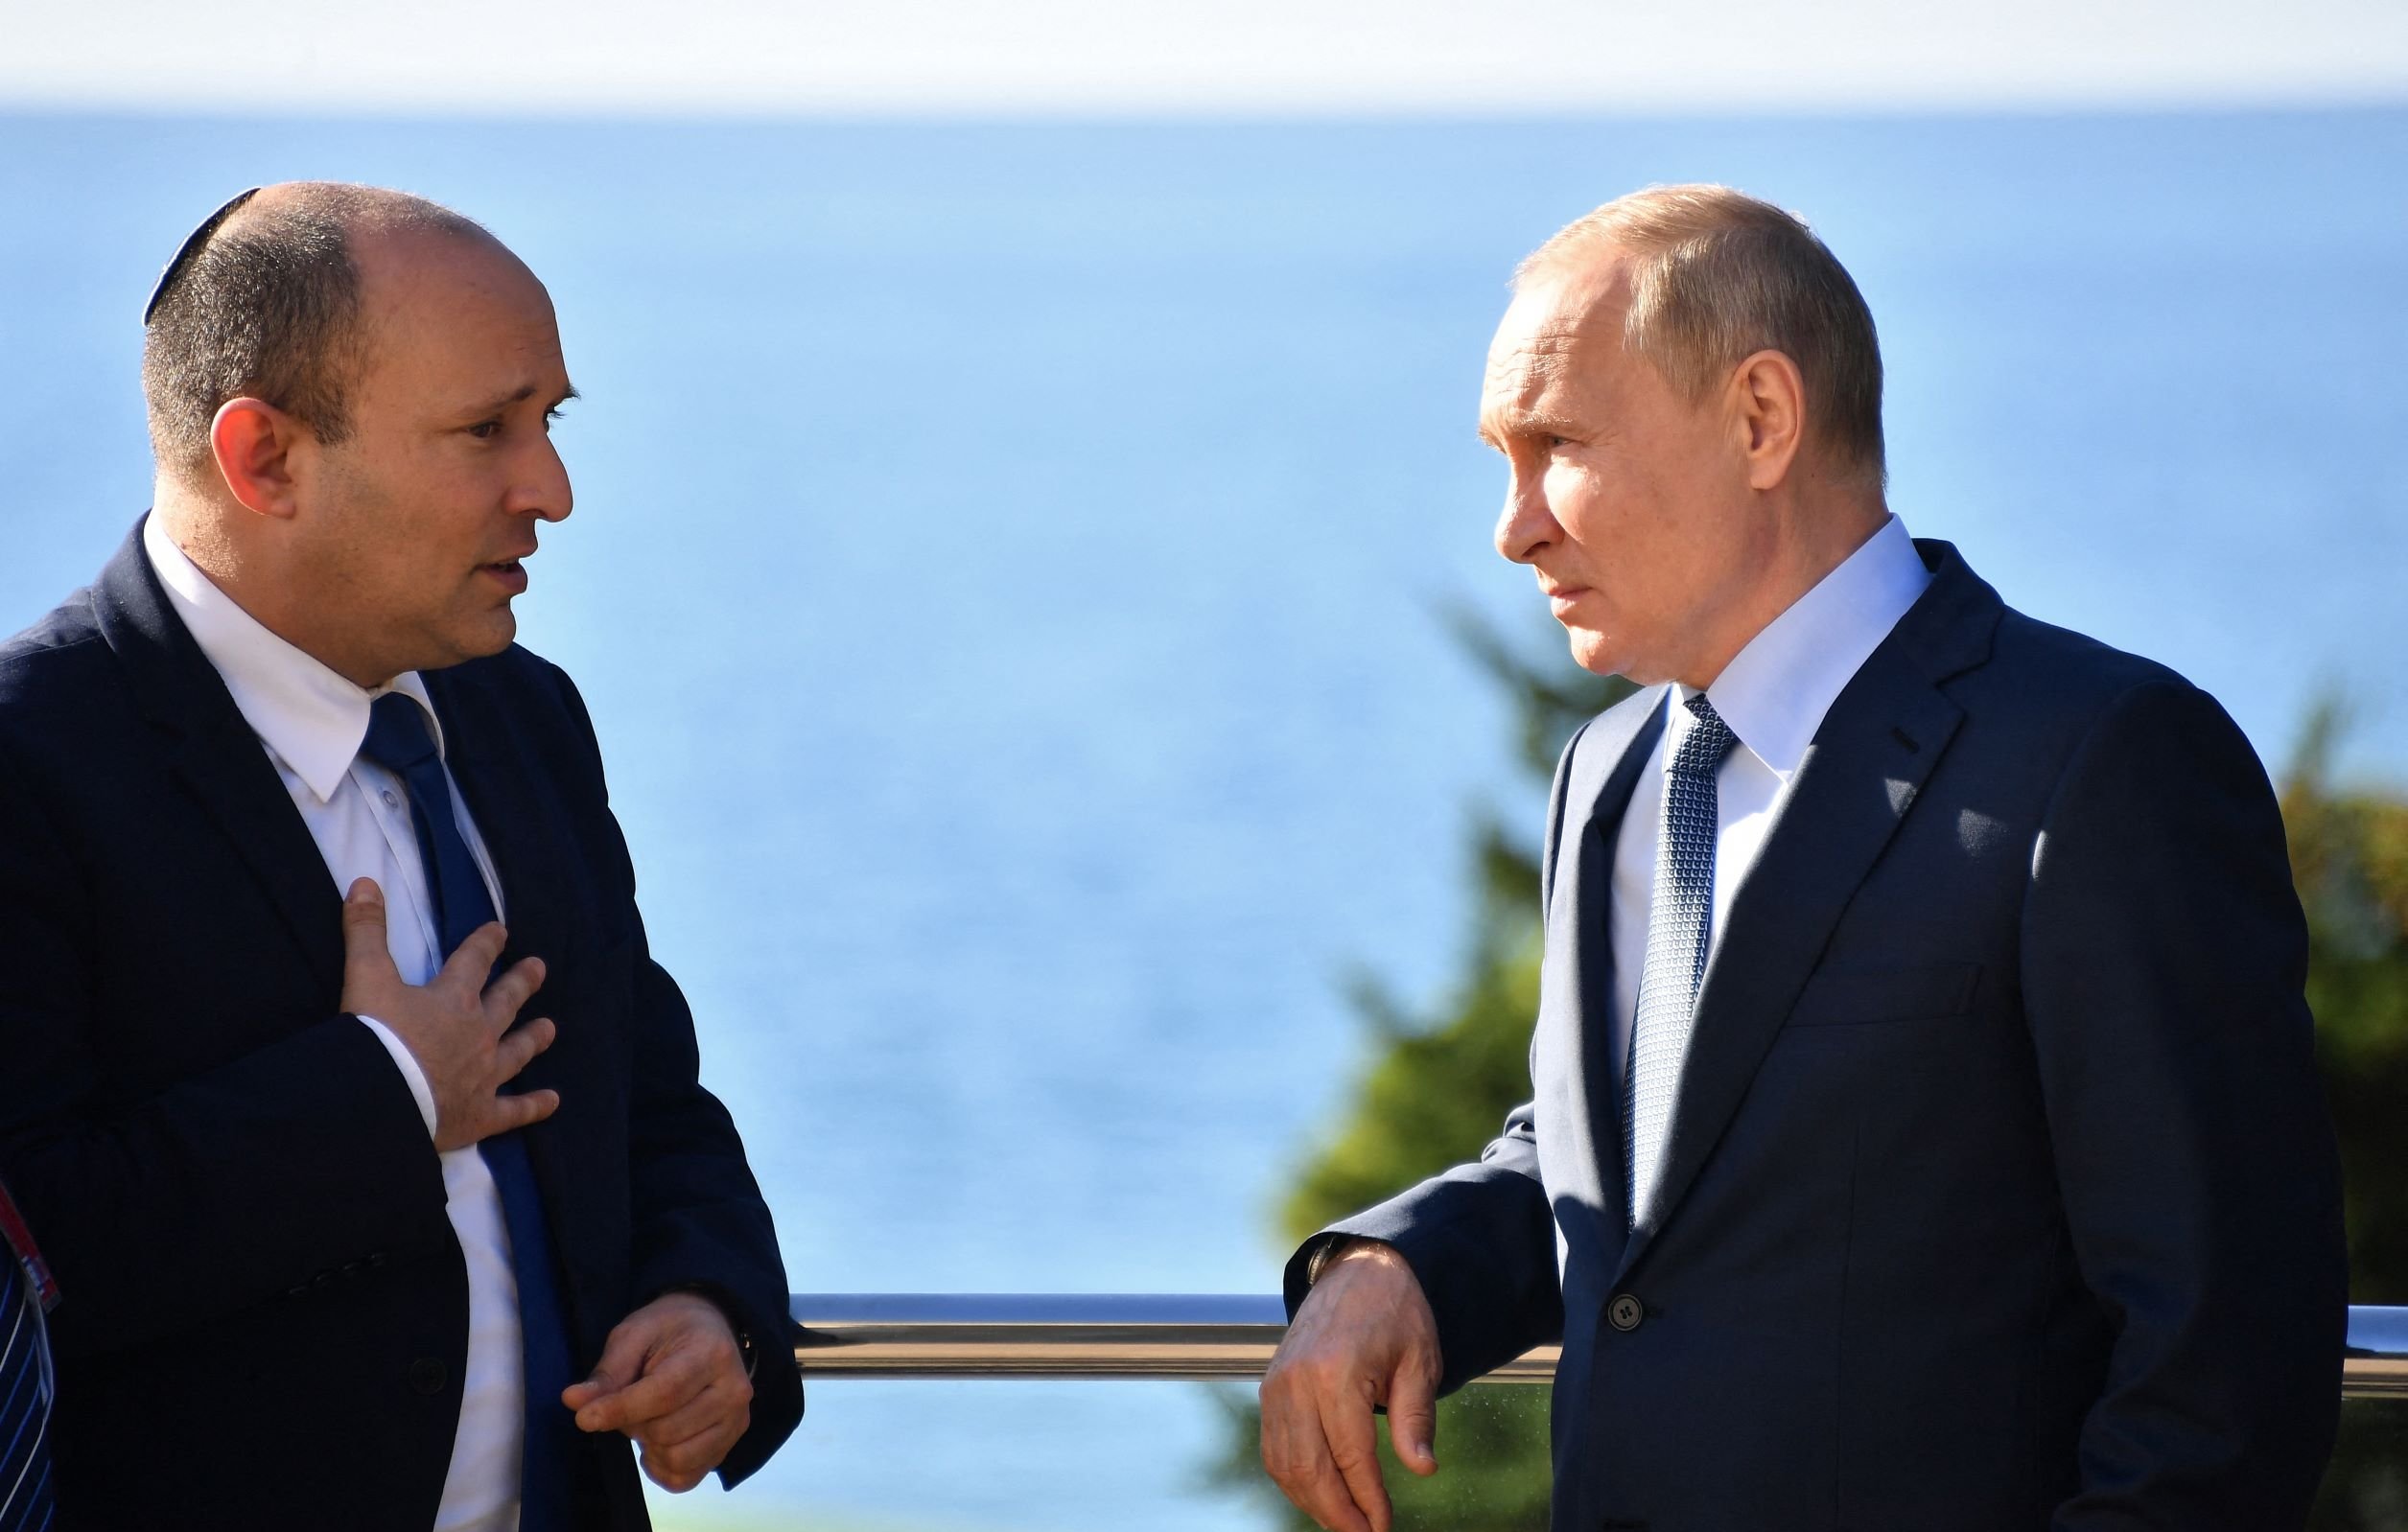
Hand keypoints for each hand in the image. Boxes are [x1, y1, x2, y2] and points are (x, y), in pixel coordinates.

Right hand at [339, 878, 558, 1152]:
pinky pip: (514, 1110)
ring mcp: (484, 1074)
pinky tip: (553, 1102)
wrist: (381, 1098)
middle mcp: (478, 1033)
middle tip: (539, 968)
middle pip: (506, 1001)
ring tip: (551, 1029)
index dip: (486, 943)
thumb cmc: (375, 1037)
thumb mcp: (365, 976)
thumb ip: (365, 930)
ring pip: (517, 1051)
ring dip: (534, 1038)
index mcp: (452, 999)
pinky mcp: (481, 1114)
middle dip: (521, 982)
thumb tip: (364, 882)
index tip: (501, 930)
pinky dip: (534, 1107)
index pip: (474, 961)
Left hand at [562, 1292, 755, 1492]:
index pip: (664, 1393)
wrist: (710, 1331)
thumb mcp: (633, 1336)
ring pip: (677, 1458)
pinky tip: (657, 1444)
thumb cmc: (667, 1331)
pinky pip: (685, 1479)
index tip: (584, 1418)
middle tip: (629, 1404)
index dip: (621, 1410)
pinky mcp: (729, 1445)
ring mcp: (736, 1421)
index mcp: (711, 1352)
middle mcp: (734, 1390)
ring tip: (646, 1422)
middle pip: (667, 1430)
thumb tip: (573, 1401)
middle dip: (633, 1424)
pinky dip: (661, 1469)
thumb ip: (606, 1373)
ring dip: (648, 1447)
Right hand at [1260, 1240, 1442, 1531]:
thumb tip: (1422, 1469)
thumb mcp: (1420, 1362)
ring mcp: (1277, 1384)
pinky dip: (1294, 1479)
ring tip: (1347, 1521)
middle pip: (1310, 1469)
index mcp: (1336, 1372)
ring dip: (1313, 1502)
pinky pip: (1274, 1447)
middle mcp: (1297, 1381)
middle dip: (1338, 1512)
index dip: (1368, 1499)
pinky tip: (1321, 1493)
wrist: (1358, 1268)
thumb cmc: (1397, 1313)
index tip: (1384, 1527)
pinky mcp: (1270, 1387)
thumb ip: (1416, 1418)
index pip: (1350, 1456)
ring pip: (1285, 1465)